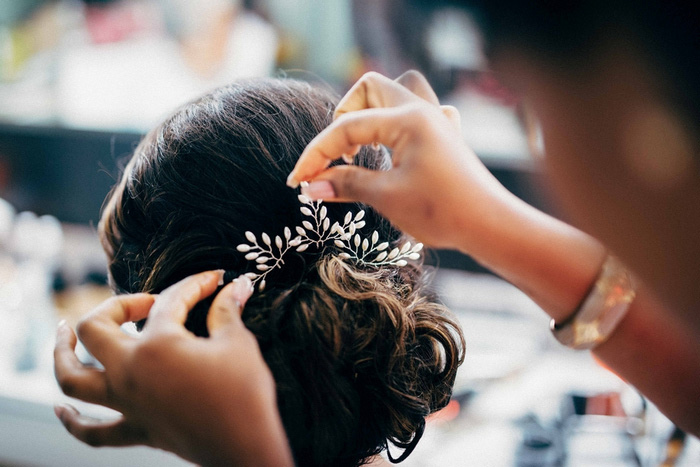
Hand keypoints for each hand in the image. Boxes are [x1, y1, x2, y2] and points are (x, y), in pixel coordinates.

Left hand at [53, 271, 292, 466]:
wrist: (244, 447)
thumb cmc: (243, 394)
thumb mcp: (238, 343)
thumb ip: (228, 311)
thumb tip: (238, 285)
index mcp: (158, 345)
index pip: (170, 301)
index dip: (194, 285)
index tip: (213, 279)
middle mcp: (130, 372)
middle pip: (94, 328)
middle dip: (115, 306)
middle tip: (143, 303)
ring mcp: (126, 403)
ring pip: (71, 377)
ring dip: (62, 353)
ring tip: (63, 333)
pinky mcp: (135, 430)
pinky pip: (91, 431)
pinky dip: (71, 421)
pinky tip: (62, 408)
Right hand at [287, 70, 510, 249]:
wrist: (490, 226)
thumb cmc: (442, 210)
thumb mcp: (386, 197)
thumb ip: (346, 183)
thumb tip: (311, 185)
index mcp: (406, 118)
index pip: (346, 126)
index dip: (316, 153)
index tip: (298, 180)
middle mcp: (423, 110)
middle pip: (371, 87)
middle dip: (345, 115)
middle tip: (339, 153)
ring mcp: (438, 121)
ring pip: (399, 90)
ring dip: (374, 110)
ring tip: (364, 144)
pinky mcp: (447, 137)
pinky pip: (422, 110)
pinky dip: (401, 122)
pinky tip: (399, 146)